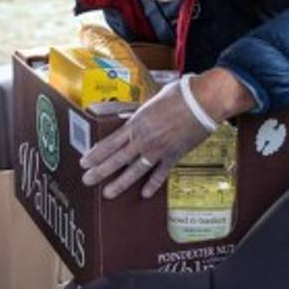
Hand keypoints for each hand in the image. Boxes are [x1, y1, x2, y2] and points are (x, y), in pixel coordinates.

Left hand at [80, 68, 254, 198]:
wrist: (204, 101)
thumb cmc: (180, 94)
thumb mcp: (153, 101)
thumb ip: (142, 114)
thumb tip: (135, 119)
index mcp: (136, 123)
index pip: (110, 142)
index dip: (95, 154)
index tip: (84, 162)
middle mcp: (144, 139)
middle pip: (117, 159)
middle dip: (100, 172)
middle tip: (87, 181)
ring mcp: (159, 150)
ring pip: (135, 171)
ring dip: (120, 183)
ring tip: (108, 193)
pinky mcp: (174, 155)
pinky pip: (161, 173)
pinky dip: (153, 184)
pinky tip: (145, 194)